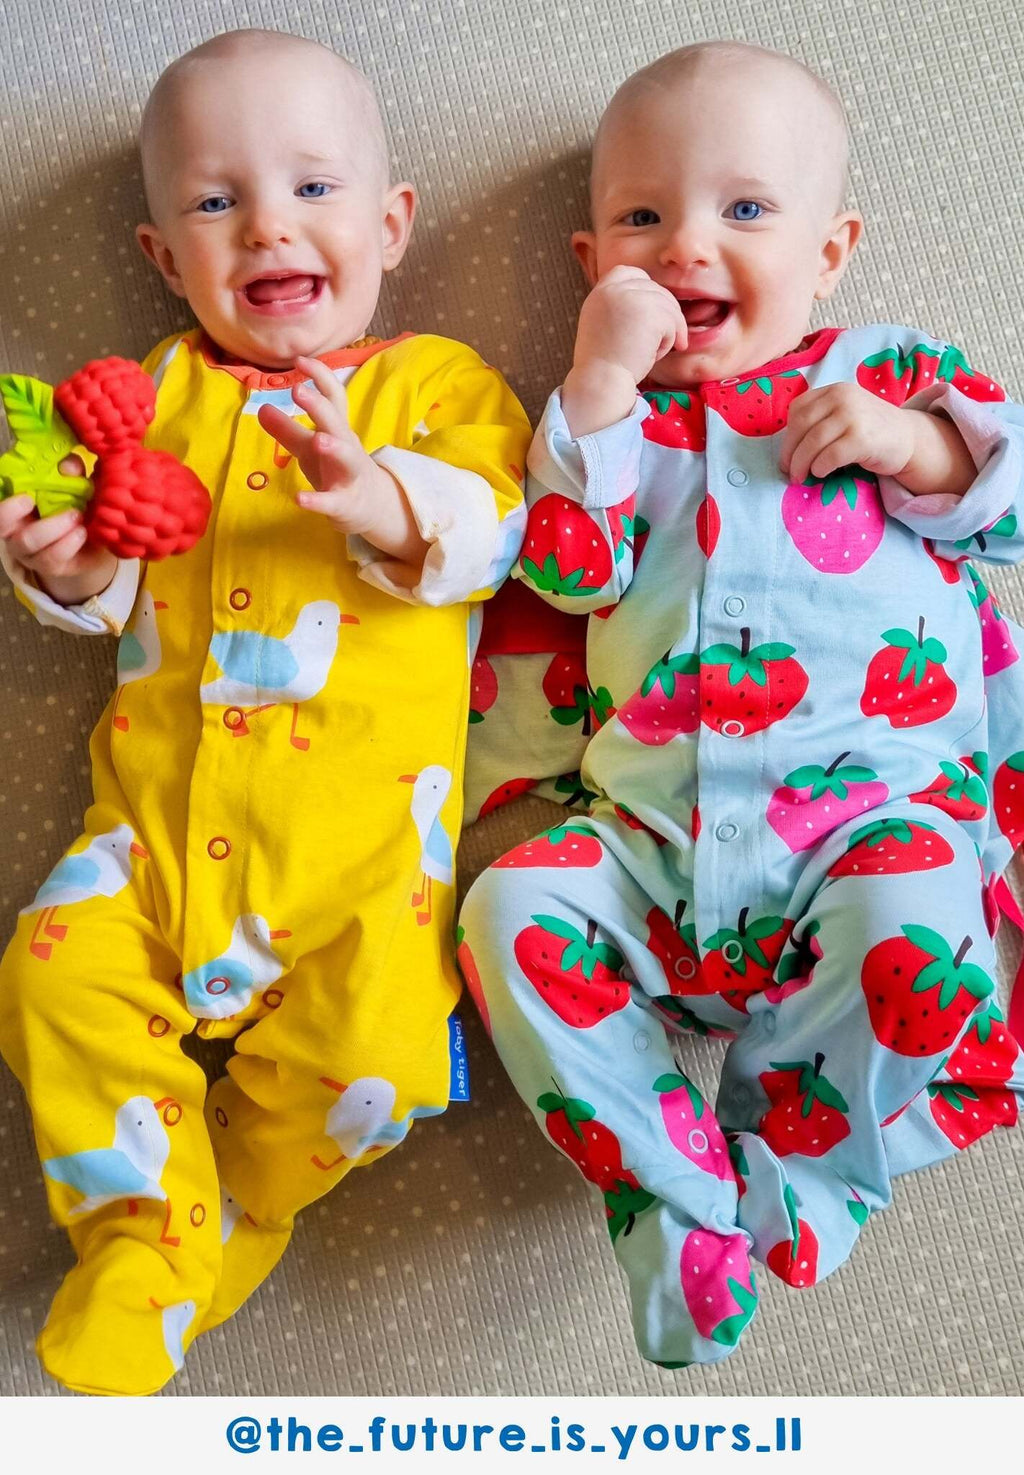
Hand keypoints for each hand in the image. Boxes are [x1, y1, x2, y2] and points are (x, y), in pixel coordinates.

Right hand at [0, 458, 116, 604]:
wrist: (98, 542)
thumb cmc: (79, 506)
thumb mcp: (78, 484)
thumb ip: (73, 471)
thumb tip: (68, 466)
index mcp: (17, 504)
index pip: (1, 498)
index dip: (6, 499)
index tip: (24, 494)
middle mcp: (16, 528)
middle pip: (1, 523)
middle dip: (14, 511)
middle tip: (34, 500)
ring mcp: (30, 550)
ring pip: (28, 541)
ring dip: (52, 527)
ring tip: (76, 516)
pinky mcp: (49, 566)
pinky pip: (52, 558)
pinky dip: (68, 544)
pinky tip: (82, 533)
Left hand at [257, 357, 427, 565]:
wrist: (370, 507)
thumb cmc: (335, 470)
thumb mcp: (309, 449)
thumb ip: (287, 429)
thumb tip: (261, 408)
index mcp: (338, 429)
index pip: (334, 397)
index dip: (320, 377)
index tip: (300, 360)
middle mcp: (347, 447)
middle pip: (337, 423)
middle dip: (321, 407)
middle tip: (299, 391)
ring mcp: (348, 476)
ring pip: (346, 459)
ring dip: (334, 448)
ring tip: (318, 440)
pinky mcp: (344, 503)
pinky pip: (332, 501)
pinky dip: (317, 500)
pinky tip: (299, 498)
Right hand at [574, 265, 687, 385]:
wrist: (600, 382)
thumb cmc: (603, 366)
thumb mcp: (602, 326)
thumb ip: (618, 308)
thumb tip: (651, 303)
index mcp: (599, 293)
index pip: (629, 273)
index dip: (645, 289)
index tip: (651, 314)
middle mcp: (613, 289)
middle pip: (654, 288)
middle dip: (665, 314)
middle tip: (667, 340)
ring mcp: (630, 297)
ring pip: (667, 306)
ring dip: (667, 332)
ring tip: (653, 353)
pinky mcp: (648, 311)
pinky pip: (672, 323)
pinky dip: (668, 342)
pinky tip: (653, 357)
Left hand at [780, 383, 916, 483]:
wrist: (909, 438)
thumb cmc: (870, 431)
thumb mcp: (844, 414)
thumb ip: (820, 420)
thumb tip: (787, 450)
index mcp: (834, 390)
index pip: (798, 410)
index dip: (787, 436)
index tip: (787, 455)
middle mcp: (843, 398)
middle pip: (801, 427)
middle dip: (790, 453)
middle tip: (790, 472)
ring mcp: (853, 416)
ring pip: (813, 442)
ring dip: (802, 464)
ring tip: (802, 477)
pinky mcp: (862, 438)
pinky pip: (829, 456)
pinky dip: (820, 467)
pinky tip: (822, 472)